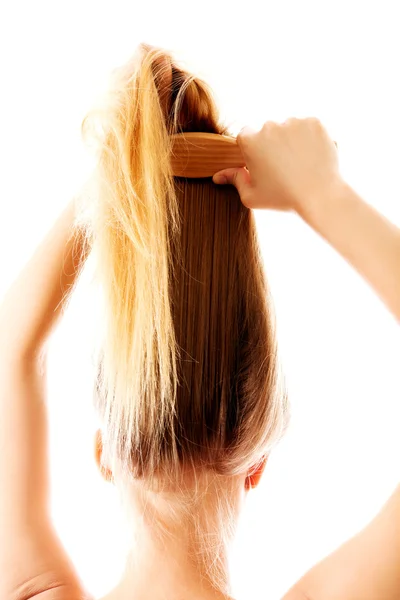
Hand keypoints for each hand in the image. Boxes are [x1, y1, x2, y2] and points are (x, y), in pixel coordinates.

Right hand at [212, 117, 341, 213]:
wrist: (319, 195)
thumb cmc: (282, 198)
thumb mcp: (252, 196)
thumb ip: (234, 181)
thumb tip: (218, 176)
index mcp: (250, 141)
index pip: (245, 136)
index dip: (253, 150)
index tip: (262, 164)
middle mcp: (269, 125)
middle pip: (267, 131)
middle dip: (272, 145)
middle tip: (283, 168)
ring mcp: (293, 122)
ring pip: (288, 128)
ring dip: (291, 140)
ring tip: (299, 164)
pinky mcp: (314, 122)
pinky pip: (308, 127)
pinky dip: (309, 139)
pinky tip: (311, 157)